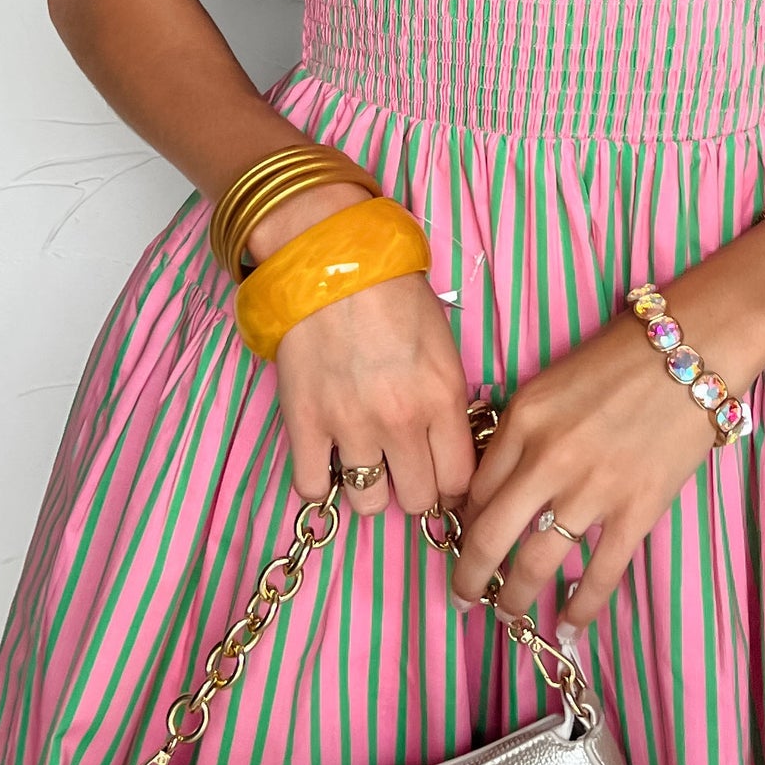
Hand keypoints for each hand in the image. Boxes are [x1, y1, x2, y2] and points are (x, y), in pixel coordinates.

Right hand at [263, 189, 477, 521]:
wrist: (331, 260)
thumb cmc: (392, 290)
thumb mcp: (442, 343)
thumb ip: (446, 399)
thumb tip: (446, 443)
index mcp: (442, 398)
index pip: (459, 480)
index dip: (452, 484)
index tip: (441, 475)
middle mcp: (400, 421)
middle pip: (417, 500)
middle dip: (414, 490)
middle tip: (404, 468)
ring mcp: (350, 426)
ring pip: (368, 505)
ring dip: (368, 490)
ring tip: (365, 464)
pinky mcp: (305, 423)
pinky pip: (311, 487)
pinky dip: (319, 484)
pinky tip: (326, 463)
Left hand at [450, 312, 728, 633]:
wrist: (693, 349)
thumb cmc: (621, 358)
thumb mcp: (551, 383)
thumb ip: (519, 432)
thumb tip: (494, 487)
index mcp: (522, 421)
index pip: (476, 489)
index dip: (464, 525)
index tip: (463, 544)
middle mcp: (548, 459)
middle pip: (491, 537)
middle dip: (471, 578)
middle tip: (466, 599)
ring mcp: (593, 489)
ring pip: (538, 564)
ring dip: (518, 599)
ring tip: (512, 617)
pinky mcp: (637, 510)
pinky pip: (600, 573)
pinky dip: (582, 609)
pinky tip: (570, 628)